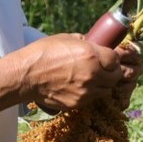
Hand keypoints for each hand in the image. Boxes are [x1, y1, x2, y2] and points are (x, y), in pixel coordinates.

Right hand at [24, 33, 138, 113]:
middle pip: (115, 77)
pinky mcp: (78, 103)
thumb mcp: (65, 38)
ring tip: (89, 79)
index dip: (112, 59)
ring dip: (101, 84)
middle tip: (101, 70)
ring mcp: (86, 91)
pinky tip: (78, 87)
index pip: (116, 60)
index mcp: (92, 55)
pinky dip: (89, 93)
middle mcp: (93, 74)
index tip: (106, 59)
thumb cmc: (43, 53)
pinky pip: (92, 99)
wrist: (26, 76)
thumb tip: (93, 43)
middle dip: (110, 73)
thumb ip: (84, 42)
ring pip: (106, 90)